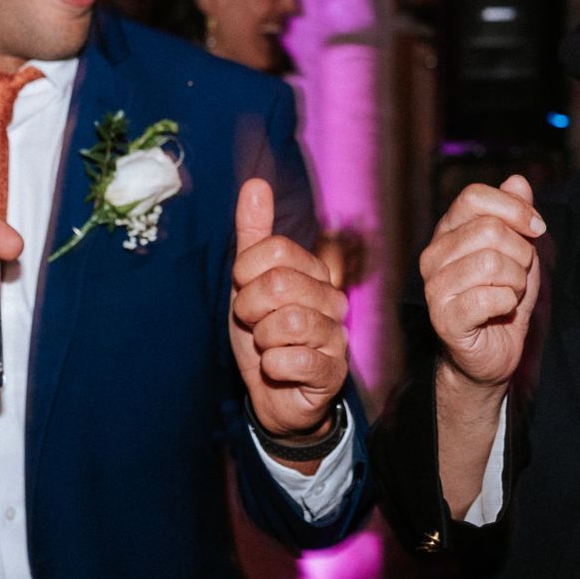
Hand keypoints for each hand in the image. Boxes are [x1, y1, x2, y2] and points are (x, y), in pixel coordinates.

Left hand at [231, 178, 348, 456]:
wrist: (273, 395)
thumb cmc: (262, 334)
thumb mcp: (248, 281)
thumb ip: (254, 234)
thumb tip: (256, 183)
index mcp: (312, 272)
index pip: (274, 249)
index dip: (245, 272)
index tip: (244, 290)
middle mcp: (331, 299)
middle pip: (278, 283)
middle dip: (249, 307)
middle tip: (253, 324)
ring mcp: (335, 336)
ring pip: (288, 321)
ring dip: (262, 339)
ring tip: (267, 346)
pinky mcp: (333, 372)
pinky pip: (296, 360)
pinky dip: (274, 366)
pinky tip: (276, 368)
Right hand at [421, 176, 545, 389]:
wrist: (493, 353)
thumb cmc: (504, 298)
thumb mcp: (519, 251)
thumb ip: (517, 216)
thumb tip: (518, 180)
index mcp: (448, 231)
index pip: (474, 196)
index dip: (514, 209)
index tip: (536, 229)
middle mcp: (433, 255)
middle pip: (490, 230)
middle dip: (521, 253)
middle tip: (519, 274)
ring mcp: (435, 287)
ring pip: (492, 262)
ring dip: (517, 281)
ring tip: (510, 293)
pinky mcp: (444, 318)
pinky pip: (489, 297)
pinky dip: (508, 303)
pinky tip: (502, 310)